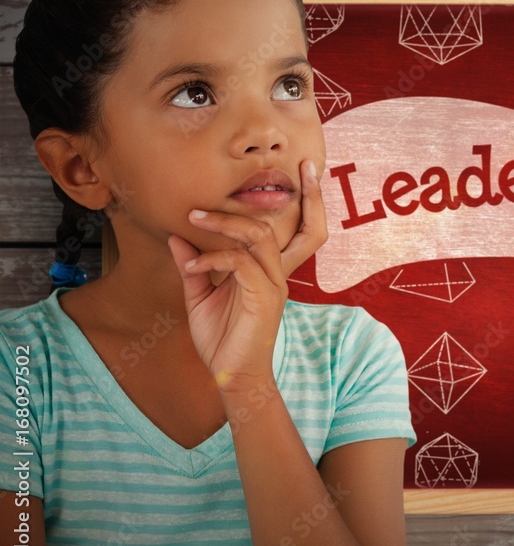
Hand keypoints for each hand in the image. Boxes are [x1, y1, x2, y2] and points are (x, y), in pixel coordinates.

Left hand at [166, 160, 327, 391]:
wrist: (231, 377)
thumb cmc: (221, 339)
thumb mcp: (200, 296)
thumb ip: (194, 265)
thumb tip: (178, 236)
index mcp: (268, 270)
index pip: (288, 229)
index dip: (303, 202)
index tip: (302, 172)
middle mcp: (277, 273)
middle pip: (289, 226)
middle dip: (296, 197)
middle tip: (294, 168)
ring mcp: (273, 284)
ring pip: (260, 236)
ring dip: (225, 222)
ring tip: (195, 218)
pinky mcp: (264, 297)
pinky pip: (240, 263)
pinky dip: (213, 258)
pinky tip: (192, 265)